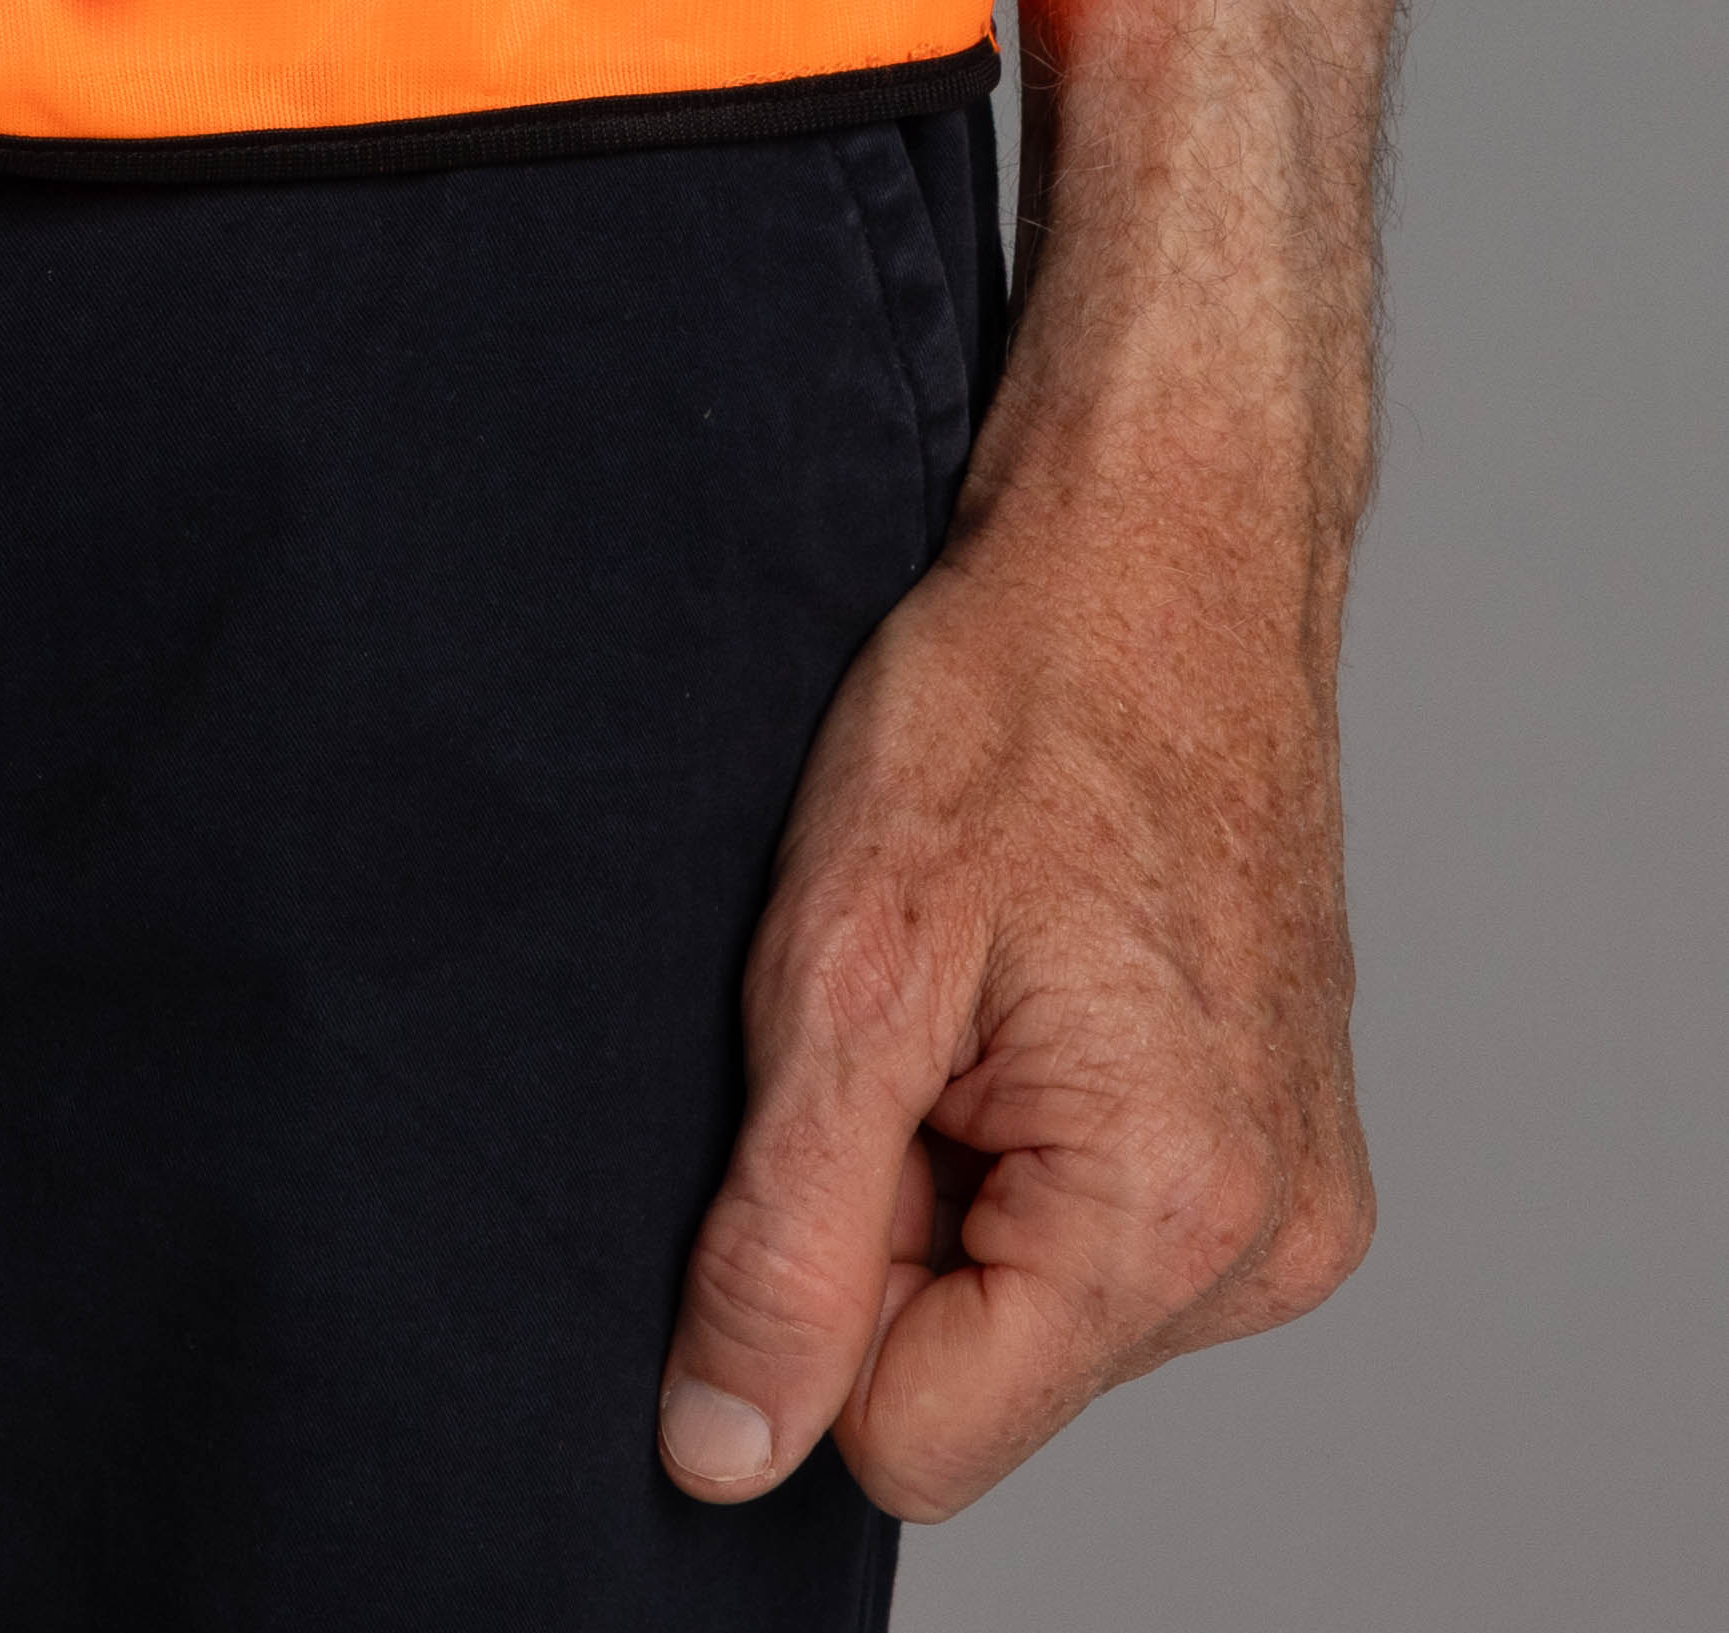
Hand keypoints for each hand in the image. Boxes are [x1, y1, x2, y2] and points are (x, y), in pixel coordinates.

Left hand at [658, 433, 1373, 1523]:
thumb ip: (782, 1244)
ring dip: (965, 1169)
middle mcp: (1266, 1250)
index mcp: (1170, 1220)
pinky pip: (1102, 1236)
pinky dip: (1033, 1134)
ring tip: (982, 985)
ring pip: (1034, 1307)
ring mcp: (1293, 1207)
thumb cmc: (1013, 710)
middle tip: (915, 1015)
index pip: (912, 1436)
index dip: (826, 1288)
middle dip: (903, 1218)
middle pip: (980, 1373)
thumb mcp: (841, 970)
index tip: (848, 1099)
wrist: (1161, 557)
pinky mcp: (1287, 1159)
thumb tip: (721, 1455)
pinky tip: (1041, 987)